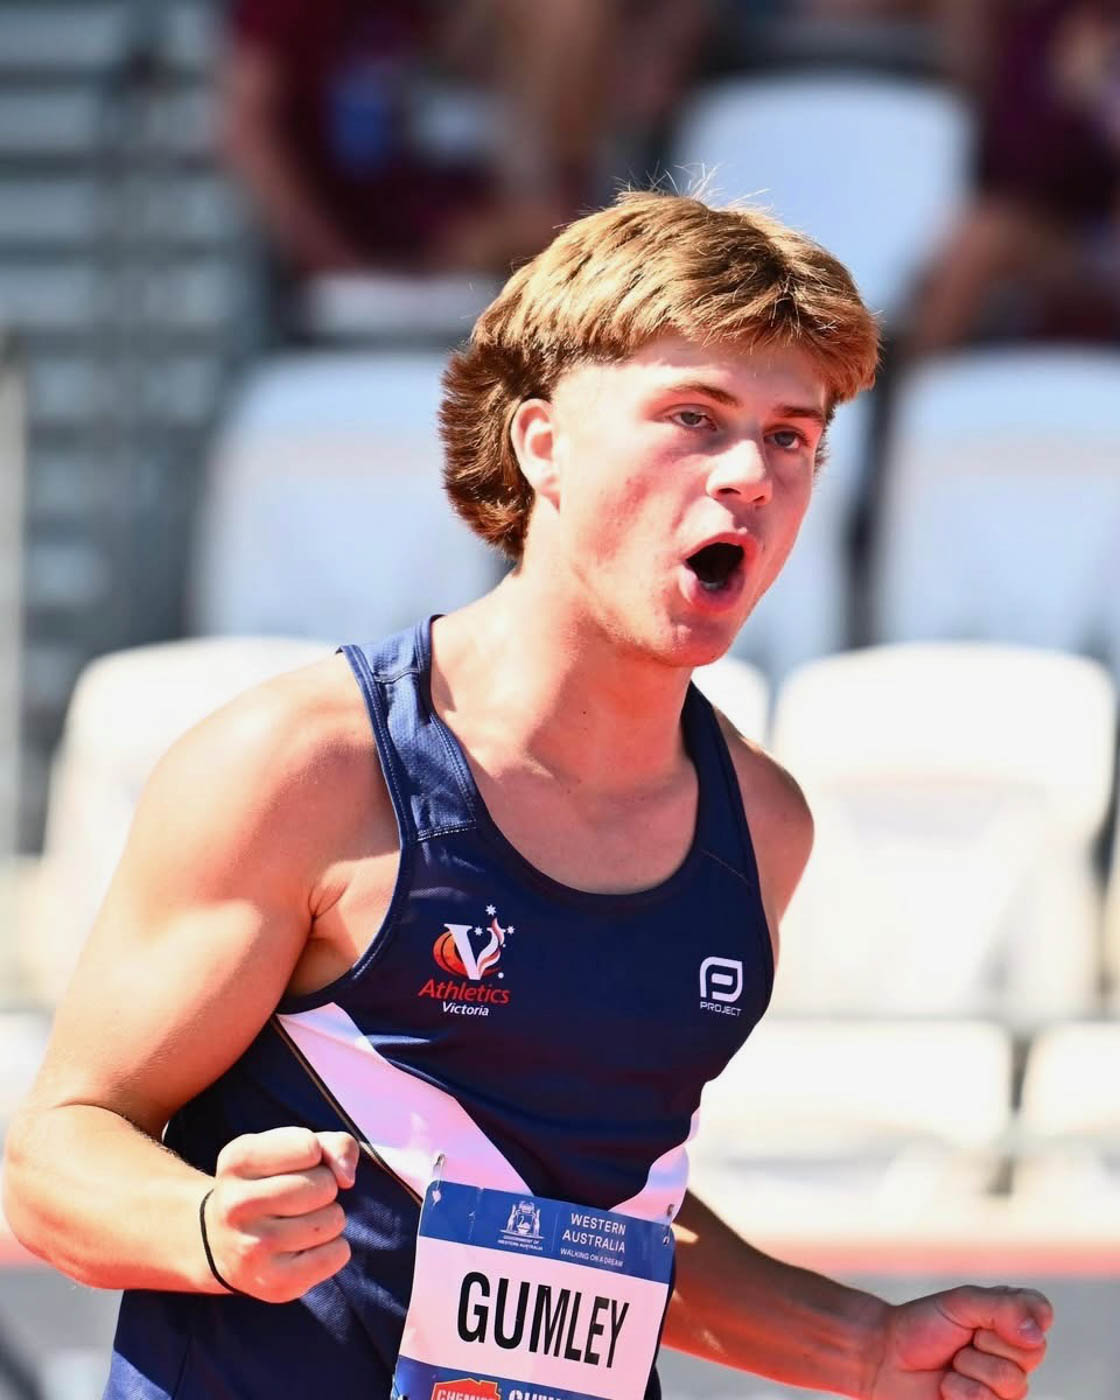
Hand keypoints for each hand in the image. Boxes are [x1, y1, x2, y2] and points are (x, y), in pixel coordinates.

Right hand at [202, 1126, 358, 1301]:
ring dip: (329, 1218)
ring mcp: (252, 1248)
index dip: (316, 1155)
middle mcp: (236, 1204)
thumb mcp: (289, 1148)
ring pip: (334, 1219)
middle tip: (300, 1198)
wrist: (220, 1242)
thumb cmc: (268, 1184)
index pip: (309, 1147)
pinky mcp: (273, 1284)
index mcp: (237, 1160)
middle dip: (325, 1188)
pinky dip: (335, 1248)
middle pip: (324, 1185)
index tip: (295, 1167)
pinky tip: (307, 1247)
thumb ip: (332, 1144)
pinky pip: (337, 1254)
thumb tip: (347, 1177)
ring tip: (301, 1222)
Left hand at [866, 1285, 1051, 1399]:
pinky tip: (948, 1389)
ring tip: (951, 1367)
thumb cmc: (922, 1326)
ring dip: (969, 1371)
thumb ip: (1001, 1308)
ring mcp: (1003, 1391)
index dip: (1013, 1317)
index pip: (1040, 1317)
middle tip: (958, 1343)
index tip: (978, 1318)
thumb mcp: (960, 1304)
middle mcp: (1015, 1359)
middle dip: (983, 1345)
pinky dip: (962, 1394)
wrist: (886, 1359)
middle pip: (1029, 1355)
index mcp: (1012, 1324)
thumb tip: (1037, 1332)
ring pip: (1011, 1384)